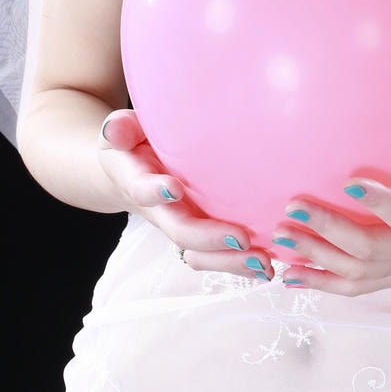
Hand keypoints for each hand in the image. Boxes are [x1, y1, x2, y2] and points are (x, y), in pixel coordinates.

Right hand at [98, 110, 275, 282]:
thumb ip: (121, 128)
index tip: (174, 187)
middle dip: (209, 239)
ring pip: (201, 254)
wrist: (130, 170)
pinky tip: (274, 263)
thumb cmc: (132, 142)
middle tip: (241, 238)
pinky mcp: (201, 233)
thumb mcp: (123, 129)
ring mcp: (182, 224)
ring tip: (264, 263)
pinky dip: (243, 263)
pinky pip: (218, 255)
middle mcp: (161, 211)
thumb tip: (116, 129)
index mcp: (137, 182)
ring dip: (231, 262)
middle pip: (180, 232)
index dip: (155, 192)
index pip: (141, 190)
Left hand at [270, 136, 390, 294]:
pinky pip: (355, 287)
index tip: (347, 180)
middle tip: (292, 208)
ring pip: (357, 273)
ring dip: (316, 259)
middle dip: (329, 232)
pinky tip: (289, 275)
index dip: (380, 203)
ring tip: (280, 239)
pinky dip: (321, 284)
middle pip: (371, 249)